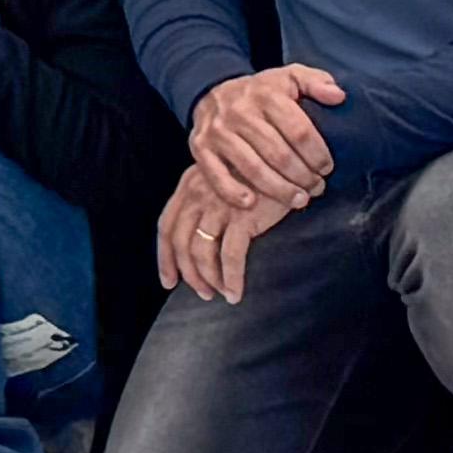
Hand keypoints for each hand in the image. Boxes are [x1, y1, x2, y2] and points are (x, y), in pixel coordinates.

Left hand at [155, 160, 294, 303]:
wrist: (288, 158)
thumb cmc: (257, 171)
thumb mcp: (223, 178)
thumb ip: (206, 200)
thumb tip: (199, 240)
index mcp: (189, 184)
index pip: (166, 225)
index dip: (164, 257)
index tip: (168, 281)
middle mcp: (198, 192)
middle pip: (180, 242)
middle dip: (187, 273)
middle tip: (202, 293)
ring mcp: (219, 204)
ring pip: (202, 252)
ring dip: (209, 279)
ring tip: (222, 293)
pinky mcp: (243, 216)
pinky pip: (231, 257)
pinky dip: (231, 278)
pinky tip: (236, 292)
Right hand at [187, 62, 340, 211]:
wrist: (210, 90)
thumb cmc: (260, 91)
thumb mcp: (289, 77)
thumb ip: (316, 82)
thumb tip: (339, 96)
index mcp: (266, 94)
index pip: (299, 130)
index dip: (318, 154)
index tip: (327, 168)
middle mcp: (240, 111)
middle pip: (279, 154)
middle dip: (303, 177)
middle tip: (317, 188)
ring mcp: (218, 131)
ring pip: (253, 169)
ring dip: (279, 190)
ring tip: (298, 200)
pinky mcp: (200, 147)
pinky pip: (216, 175)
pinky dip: (233, 193)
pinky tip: (252, 204)